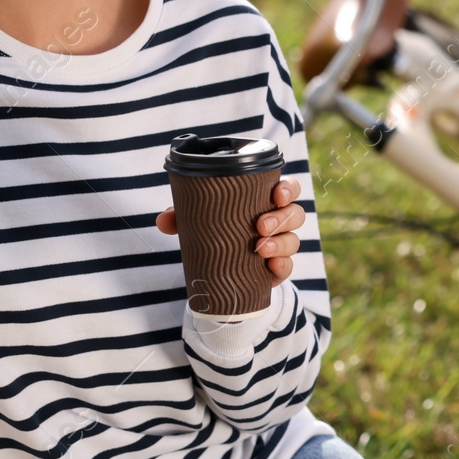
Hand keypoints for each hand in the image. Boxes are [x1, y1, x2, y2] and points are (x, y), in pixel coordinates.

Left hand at [155, 177, 305, 285]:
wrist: (221, 269)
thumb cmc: (217, 231)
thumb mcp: (200, 220)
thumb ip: (182, 216)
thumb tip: (163, 220)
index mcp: (264, 201)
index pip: (287, 189)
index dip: (287, 189)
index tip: (276, 195)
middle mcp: (279, 221)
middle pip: (295, 214)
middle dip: (281, 218)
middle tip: (260, 226)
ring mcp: (281, 246)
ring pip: (293, 240)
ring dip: (280, 243)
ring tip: (260, 248)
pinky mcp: (277, 270)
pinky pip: (288, 268)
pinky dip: (282, 267)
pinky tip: (271, 268)